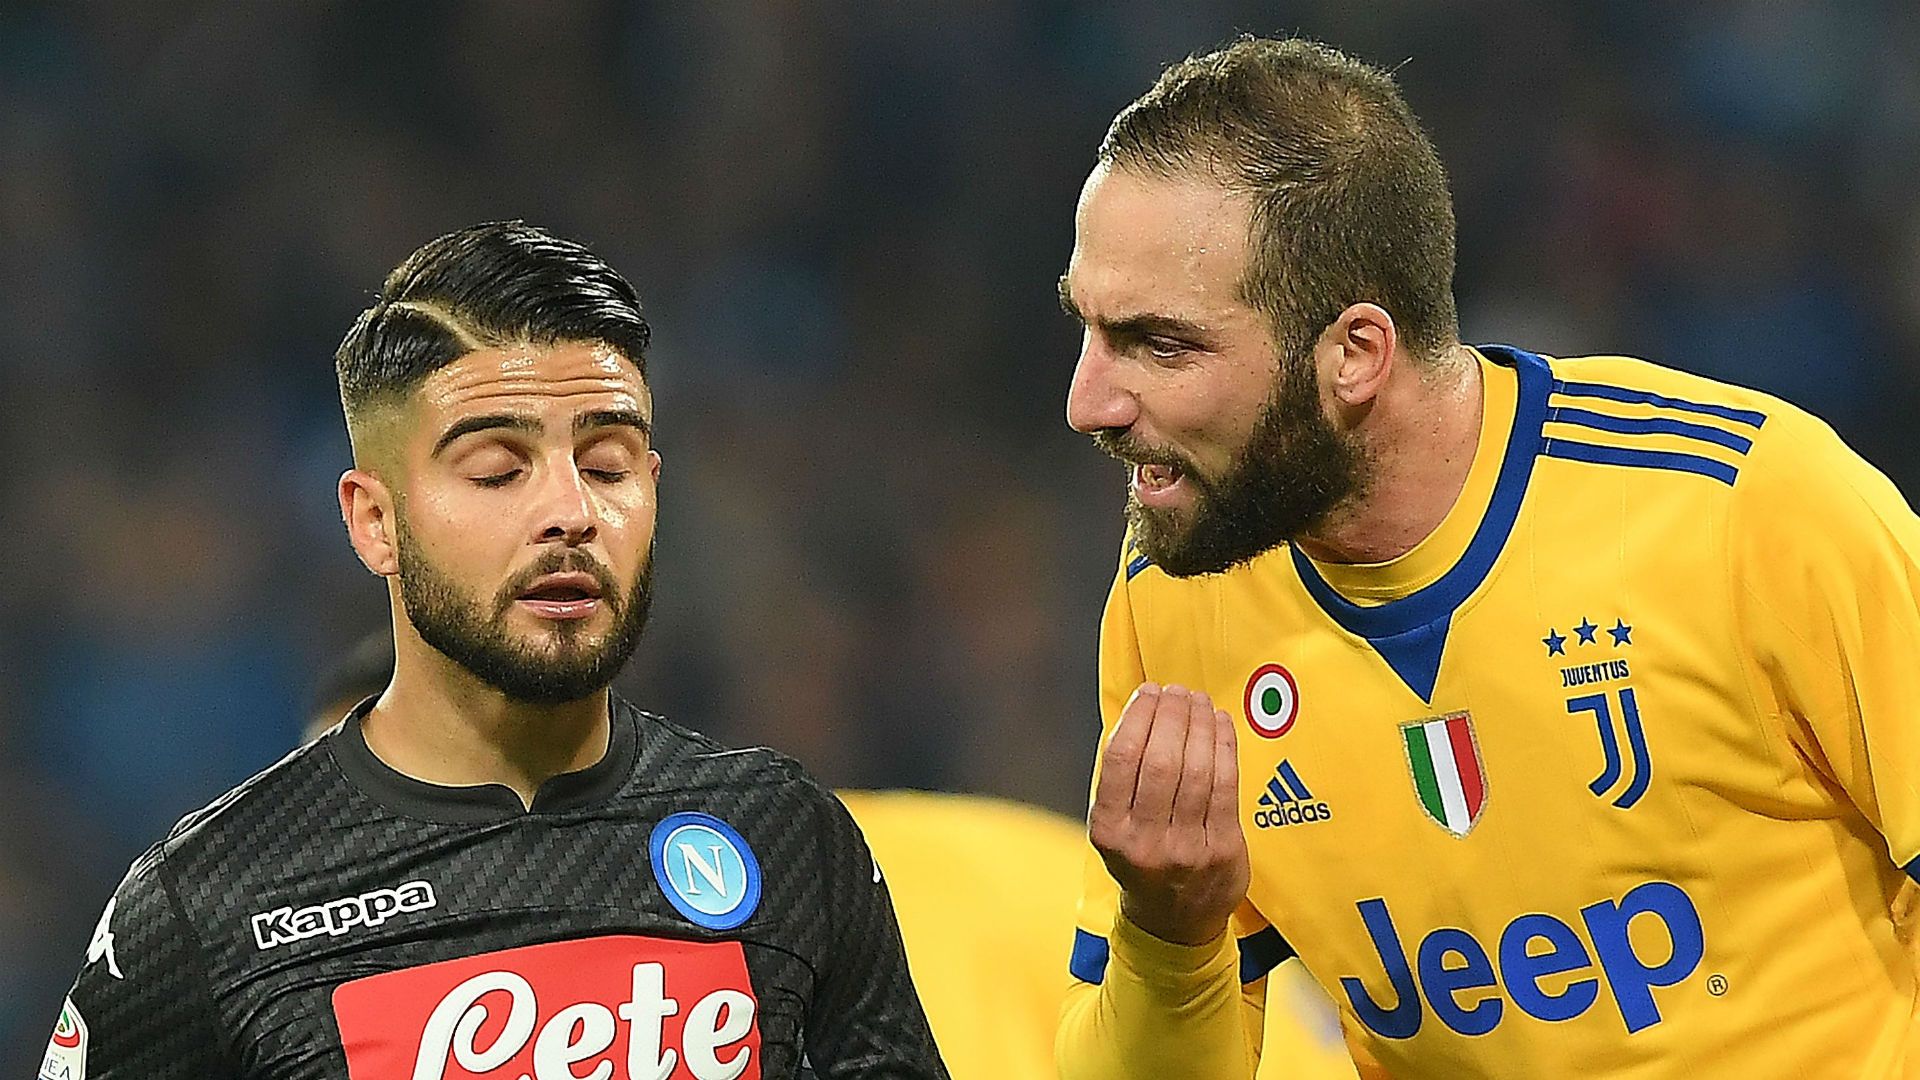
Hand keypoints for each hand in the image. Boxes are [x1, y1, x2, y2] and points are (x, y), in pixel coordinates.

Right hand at [1088, 682, 1249, 946]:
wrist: (1174, 921)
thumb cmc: (1143, 856)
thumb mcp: (1115, 826)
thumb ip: (1124, 778)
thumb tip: (1147, 709)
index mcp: (1108, 831)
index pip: (1121, 759)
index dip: (1138, 717)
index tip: (1149, 692)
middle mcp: (1144, 843)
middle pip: (1161, 760)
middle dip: (1171, 714)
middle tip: (1177, 690)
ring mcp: (1185, 849)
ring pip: (1197, 770)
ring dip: (1199, 724)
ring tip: (1197, 701)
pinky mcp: (1221, 851)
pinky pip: (1226, 785)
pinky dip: (1223, 746)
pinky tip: (1219, 724)